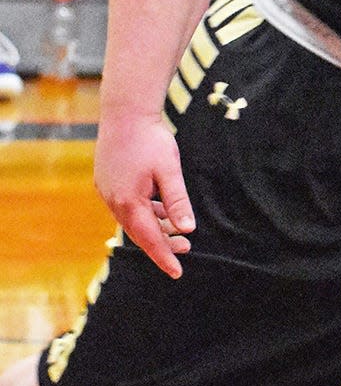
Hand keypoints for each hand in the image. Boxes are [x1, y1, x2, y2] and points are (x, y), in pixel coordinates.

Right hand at [94, 112, 194, 276]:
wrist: (125, 112)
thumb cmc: (149, 139)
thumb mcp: (169, 170)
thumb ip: (177, 201)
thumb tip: (187, 228)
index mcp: (129, 201)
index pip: (149, 239)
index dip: (163, 257)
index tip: (177, 273)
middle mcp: (113, 200)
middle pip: (139, 232)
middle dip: (161, 243)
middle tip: (186, 248)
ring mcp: (108, 190)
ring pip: (133, 219)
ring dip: (154, 226)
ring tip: (177, 230)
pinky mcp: (107, 181)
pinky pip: (127, 206)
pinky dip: (145, 212)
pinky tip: (161, 210)